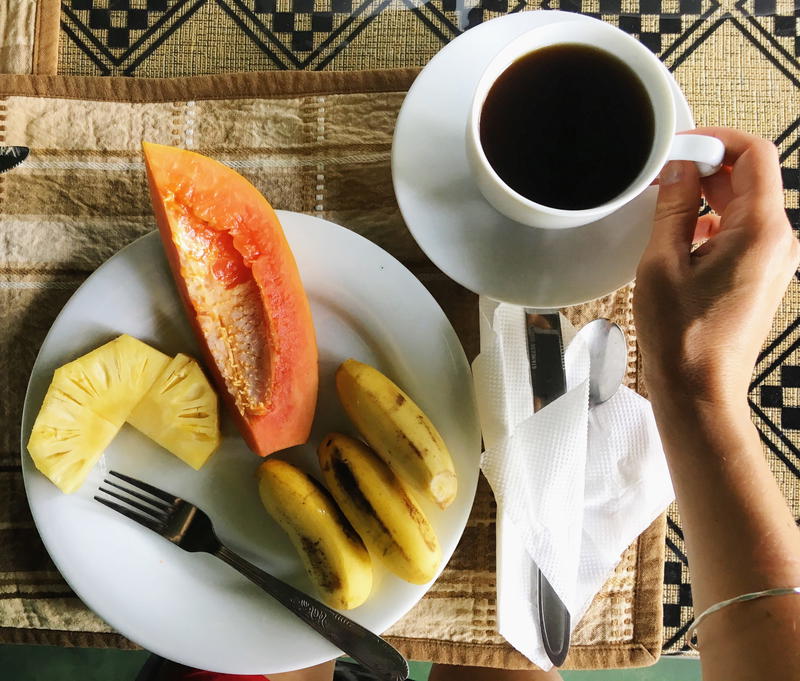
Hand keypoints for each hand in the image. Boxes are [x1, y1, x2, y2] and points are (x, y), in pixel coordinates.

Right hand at [634, 127, 798, 407]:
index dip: (715, 140)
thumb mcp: (662, 262)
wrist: (699, 390)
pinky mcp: (761, 275)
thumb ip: (674, 207)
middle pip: (749, 177)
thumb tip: (679, 168)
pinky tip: (678, 238)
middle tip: (660, 175)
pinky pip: (740, 232)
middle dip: (705, 168)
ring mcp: (774, 259)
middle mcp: (778, 241)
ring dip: (705, 197)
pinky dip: (711, 224)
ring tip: (663, 206)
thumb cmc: (682, 337)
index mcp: (760, 230)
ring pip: (742, 205)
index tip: (679, 146)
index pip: (754, 154)